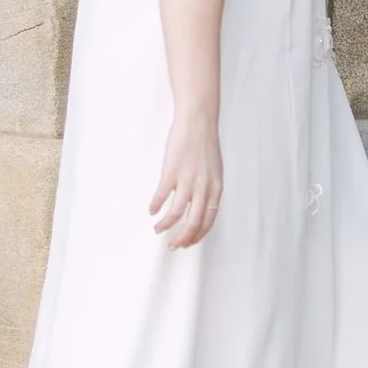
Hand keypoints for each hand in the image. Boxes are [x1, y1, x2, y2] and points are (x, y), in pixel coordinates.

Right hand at [149, 110, 221, 248]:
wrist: (198, 121)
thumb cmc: (205, 145)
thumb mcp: (214, 170)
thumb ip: (209, 189)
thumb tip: (201, 207)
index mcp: (215, 188)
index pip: (208, 221)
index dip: (197, 236)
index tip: (188, 243)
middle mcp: (203, 187)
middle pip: (193, 222)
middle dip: (182, 238)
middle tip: (173, 246)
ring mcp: (187, 179)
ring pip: (177, 213)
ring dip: (166, 225)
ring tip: (158, 229)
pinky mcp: (172, 171)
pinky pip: (162, 195)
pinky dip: (156, 206)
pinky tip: (152, 211)